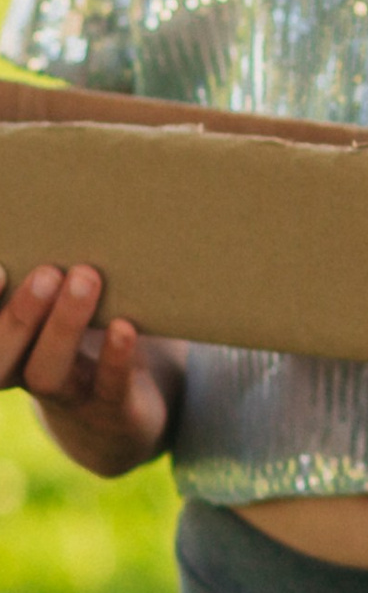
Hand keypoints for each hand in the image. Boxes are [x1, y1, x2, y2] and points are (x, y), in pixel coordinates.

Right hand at [0, 263, 177, 478]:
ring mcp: (65, 395)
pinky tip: (126, 327)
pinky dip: (115, 358)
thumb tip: (55, 182)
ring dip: (63, 326)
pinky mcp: (110, 409)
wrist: (130, 405)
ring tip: (88, 279)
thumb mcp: (66, 298)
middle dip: (18, 313)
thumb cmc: (90, 331)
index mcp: (4, 345)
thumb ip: (53, 262)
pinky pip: (108, 388)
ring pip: (46, 372)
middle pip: (0, 356)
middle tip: (47, 270)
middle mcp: (22, 371)